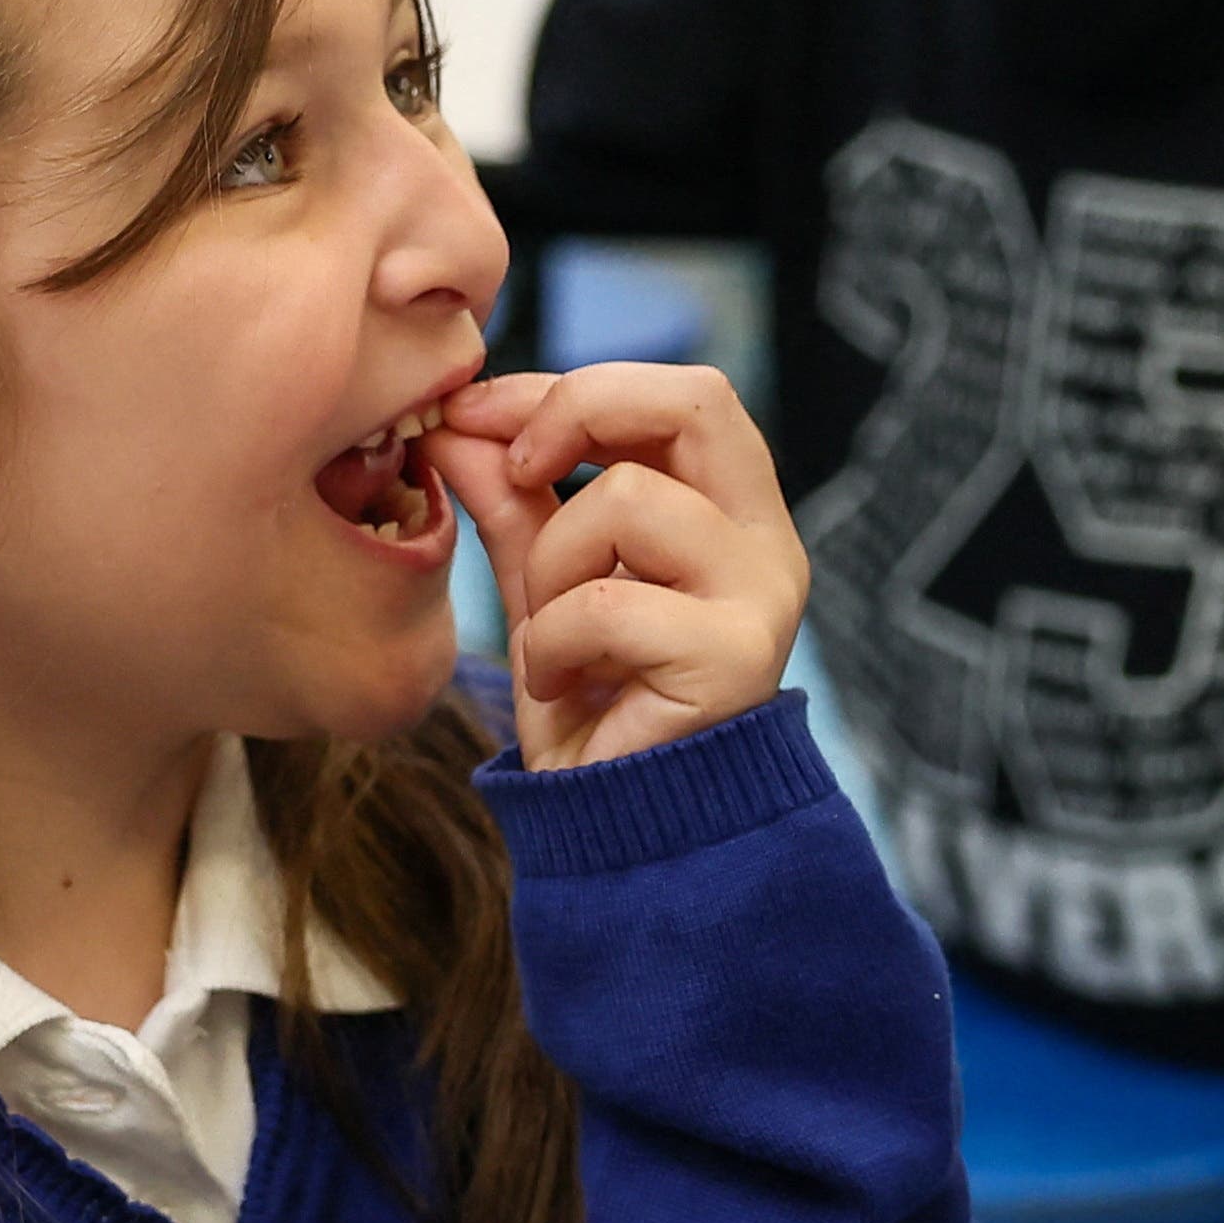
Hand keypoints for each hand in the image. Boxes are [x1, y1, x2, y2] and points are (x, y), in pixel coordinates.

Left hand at [426, 361, 809, 768]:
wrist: (622, 834)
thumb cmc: (594, 708)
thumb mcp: (542, 585)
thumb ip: (515, 503)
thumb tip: (456, 423)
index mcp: (734, 513)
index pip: (679, 394)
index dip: (570, 388)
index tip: (478, 417)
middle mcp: (767, 543)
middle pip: (696, 399)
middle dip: (578, 413)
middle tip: (515, 472)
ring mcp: (760, 598)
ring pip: (630, 500)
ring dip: (551, 563)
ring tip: (549, 633)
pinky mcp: (735, 658)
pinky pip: (608, 604)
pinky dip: (552, 644)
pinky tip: (561, 687)